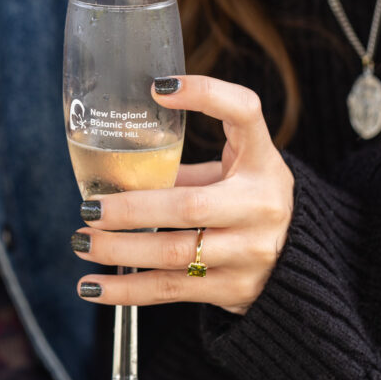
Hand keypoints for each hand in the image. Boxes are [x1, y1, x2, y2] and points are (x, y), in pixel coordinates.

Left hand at [71, 75, 293, 313]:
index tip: (159, 88)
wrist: (299, 266)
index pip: (245, 114)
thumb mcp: (234, 175)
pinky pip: (169, 290)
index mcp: (263, 163)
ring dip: (118, 250)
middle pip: (188, 206)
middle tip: (89, 208)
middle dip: (131, 209)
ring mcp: (249, 253)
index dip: (207, 95)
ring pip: (173, 254)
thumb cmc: (251, 205)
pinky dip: (125, 290)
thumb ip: (184, 171)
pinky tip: (91, 286)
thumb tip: (114, 170)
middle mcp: (261, 206)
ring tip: (81, 241)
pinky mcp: (233, 290)